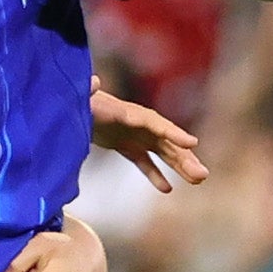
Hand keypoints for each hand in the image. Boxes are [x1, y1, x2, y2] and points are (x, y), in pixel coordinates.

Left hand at [87, 88, 205, 191]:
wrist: (69, 105)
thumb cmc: (76, 100)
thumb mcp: (81, 97)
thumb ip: (87, 91)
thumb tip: (93, 82)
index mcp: (129, 112)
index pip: (156, 123)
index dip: (173, 133)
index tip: (192, 143)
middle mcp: (139, 124)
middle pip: (167, 142)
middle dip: (185, 158)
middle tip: (203, 175)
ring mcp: (135, 135)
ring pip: (163, 153)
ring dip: (180, 167)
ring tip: (198, 181)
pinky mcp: (127, 146)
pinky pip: (145, 162)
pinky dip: (155, 175)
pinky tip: (168, 189)